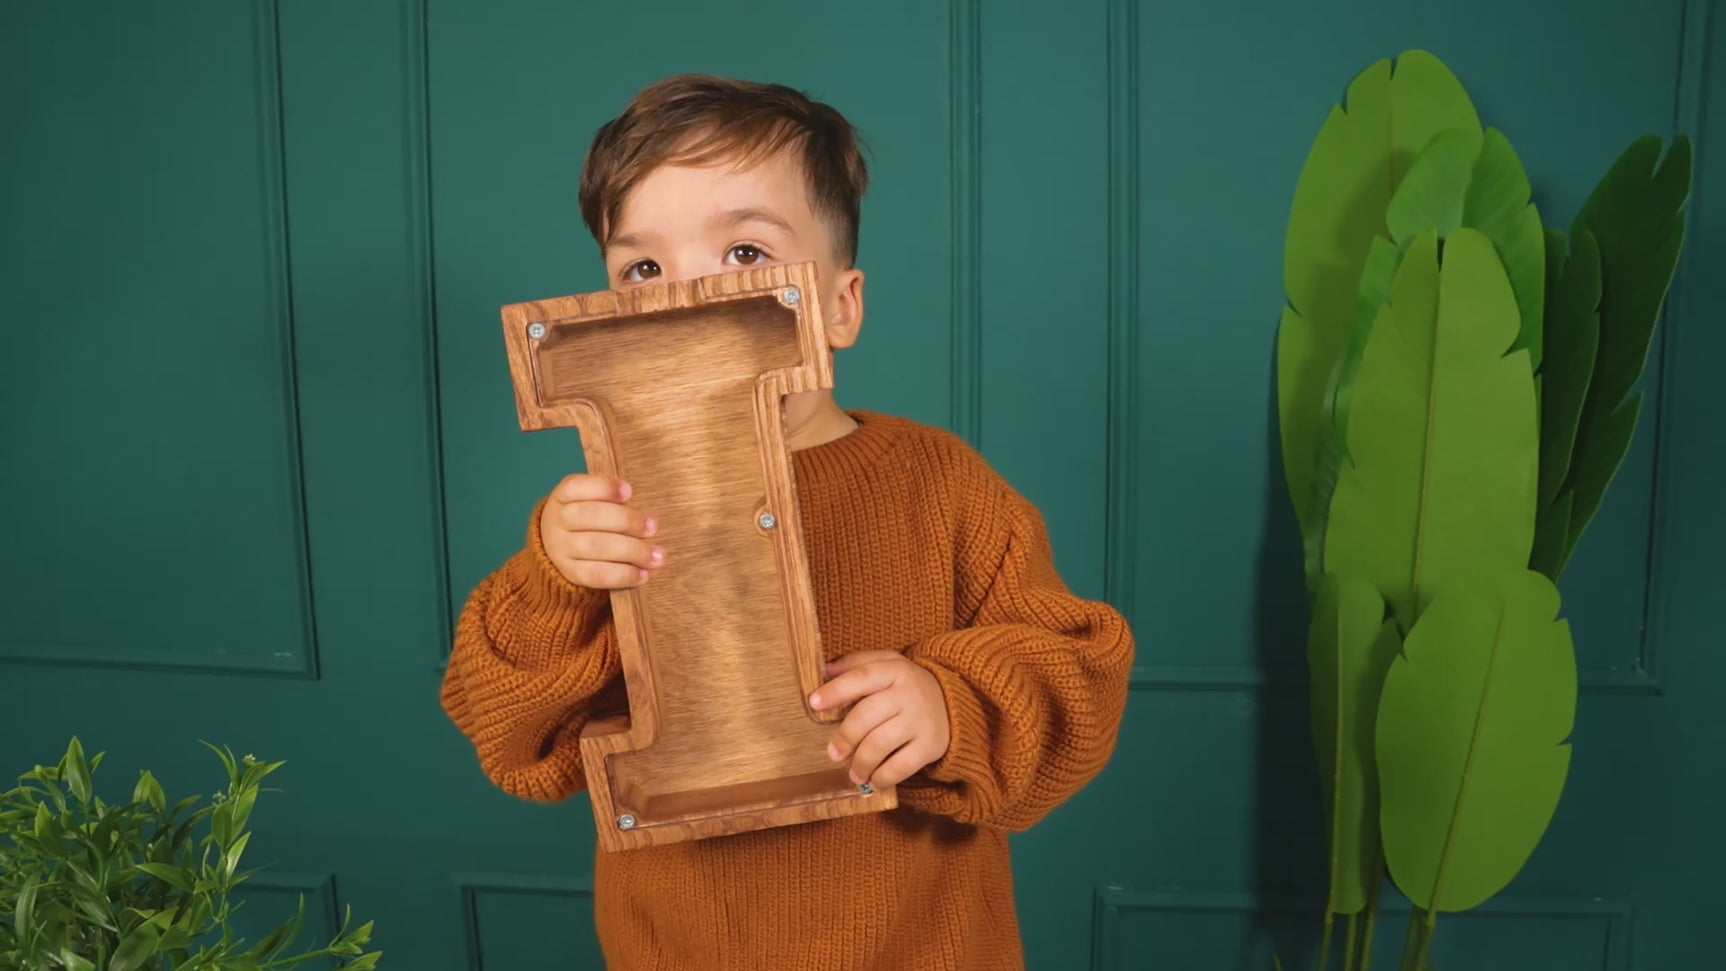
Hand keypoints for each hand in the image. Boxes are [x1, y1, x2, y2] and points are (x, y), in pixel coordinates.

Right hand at [538, 473, 662, 589]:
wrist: (559, 547)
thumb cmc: (589, 518)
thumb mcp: (592, 501)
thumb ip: (614, 502)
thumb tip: (647, 519)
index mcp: (563, 496)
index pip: (575, 486)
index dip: (603, 487)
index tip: (629, 492)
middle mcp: (557, 521)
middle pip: (590, 516)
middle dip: (627, 521)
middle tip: (653, 527)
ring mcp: (560, 548)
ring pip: (596, 547)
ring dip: (632, 551)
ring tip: (655, 555)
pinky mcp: (570, 573)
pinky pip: (596, 575)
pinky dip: (623, 575)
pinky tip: (643, 574)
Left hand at [810, 651, 950, 788]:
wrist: (955, 702)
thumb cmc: (906, 685)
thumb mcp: (888, 663)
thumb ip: (856, 663)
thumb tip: (825, 669)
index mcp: (895, 669)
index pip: (861, 677)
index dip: (835, 691)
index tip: (813, 704)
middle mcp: (909, 693)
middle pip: (867, 715)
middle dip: (845, 737)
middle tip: (833, 754)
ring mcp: (921, 720)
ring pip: (881, 744)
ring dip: (860, 763)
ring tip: (853, 773)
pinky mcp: (931, 745)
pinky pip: (901, 766)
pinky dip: (882, 778)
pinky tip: (873, 782)